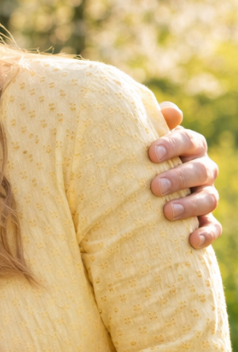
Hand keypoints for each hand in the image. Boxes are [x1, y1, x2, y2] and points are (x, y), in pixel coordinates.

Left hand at [150, 102, 220, 248]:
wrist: (139, 184)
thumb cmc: (141, 155)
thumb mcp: (143, 138)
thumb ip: (155, 122)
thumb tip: (171, 111)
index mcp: (190, 146)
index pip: (189, 141)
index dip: (173, 145)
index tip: (151, 154)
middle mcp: (202, 169)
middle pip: (201, 171)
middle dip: (179, 178)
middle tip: (154, 187)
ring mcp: (205, 194)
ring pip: (209, 199)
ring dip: (190, 206)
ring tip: (167, 212)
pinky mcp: (204, 219)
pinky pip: (213, 226)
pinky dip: (206, 234)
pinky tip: (192, 241)